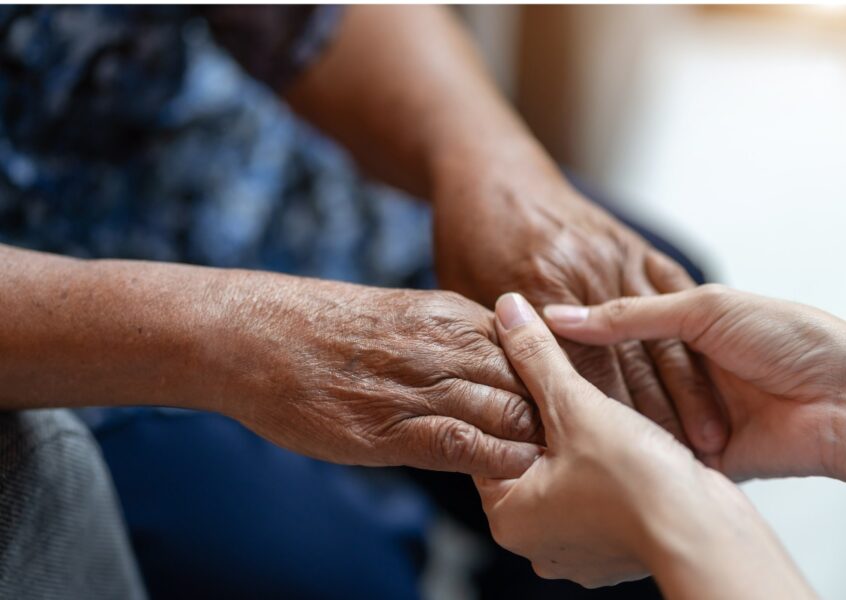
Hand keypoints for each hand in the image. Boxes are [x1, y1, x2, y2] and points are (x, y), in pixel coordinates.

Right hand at [212, 273, 542, 477]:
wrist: (257, 335)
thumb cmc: (324, 328)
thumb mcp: (402, 314)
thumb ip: (450, 338)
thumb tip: (489, 370)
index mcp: (452, 315)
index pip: (532, 349)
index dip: (554, 380)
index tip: (566, 406)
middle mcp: (446, 345)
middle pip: (532, 381)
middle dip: (556, 414)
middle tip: (574, 443)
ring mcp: (420, 385)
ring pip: (509, 412)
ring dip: (533, 441)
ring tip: (551, 465)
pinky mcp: (391, 428)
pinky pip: (465, 445)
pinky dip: (496, 461)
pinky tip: (510, 473)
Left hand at [433, 165, 726, 454]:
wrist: (492, 171)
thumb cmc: (471, 238)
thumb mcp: (466, 295)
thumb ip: (495, 345)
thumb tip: (508, 407)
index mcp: (538, 288)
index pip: (577, 371)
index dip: (605, 425)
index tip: (627, 469)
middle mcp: (582, 272)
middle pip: (624, 360)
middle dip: (655, 420)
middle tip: (683, 470)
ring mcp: (613, 256)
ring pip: (657, 334)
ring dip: (688, 392)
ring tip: (713, 443)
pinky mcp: (636, 248)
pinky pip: (674, 300)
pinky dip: (692, 342)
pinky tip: (711, 379)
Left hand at [476, 293, 811, 597]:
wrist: (708, 536)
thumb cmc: (637, 484)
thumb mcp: (575, 406)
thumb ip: (537, 356)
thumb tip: (508, 310)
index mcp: (509, 516)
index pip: (490, 442)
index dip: (509, 398)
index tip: (524, 367)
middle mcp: (537, 540)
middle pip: (529, 457)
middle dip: (548, 418)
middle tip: (560, 380)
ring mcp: (579, 546)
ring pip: (568, 472)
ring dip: (581, 438)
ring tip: (593, 403)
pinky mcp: (617, 543)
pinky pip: (601, 490)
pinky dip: (608, 463)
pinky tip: (622, 436)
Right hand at [544, 284, 845, 485]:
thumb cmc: (792, 339)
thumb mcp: (705, 309)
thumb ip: (630, 315)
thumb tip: (563, 316)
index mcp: (685, 325)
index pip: (614, 328)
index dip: (575, 333)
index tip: (532, 336)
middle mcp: (682, 369)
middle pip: (618, 375)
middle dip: (582, 379)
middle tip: (530, 382)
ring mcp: (688, 413)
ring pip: (631, 415)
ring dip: (604, 414)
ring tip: (552, 415)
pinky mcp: (698, 455)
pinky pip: (654, 452)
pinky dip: (631, 448)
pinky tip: (594, 443)